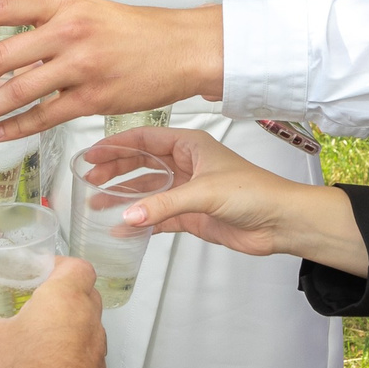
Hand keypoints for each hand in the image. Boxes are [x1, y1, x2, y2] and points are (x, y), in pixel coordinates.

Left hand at [0, 0, 219, 139]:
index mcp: (62, 4)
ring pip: (17, 90)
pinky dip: (16, 127)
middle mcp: (67, 31)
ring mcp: (81, 66)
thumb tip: (8, 40)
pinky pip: (44, 116)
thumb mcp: (89, 10)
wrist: (184, 47)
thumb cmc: (138, 31)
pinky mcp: (94, 98)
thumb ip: (50, 21)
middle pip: (0, 56)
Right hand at [0, 260, 105, 367]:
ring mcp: (97, 353)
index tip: (38, 272)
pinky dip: (69, 355)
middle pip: (85, 294)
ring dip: (65, 326)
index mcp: (66, 300)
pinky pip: (85, 356)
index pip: (79, 266)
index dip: (59, 265)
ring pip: (86, 327)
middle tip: (32, 301)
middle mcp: (89, 322)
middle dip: (60, 294)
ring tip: (33, 337)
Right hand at [96, 127, 368, 273]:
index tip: (91, 153)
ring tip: (96, 204)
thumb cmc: (253, 192)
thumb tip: (127, 216)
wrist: (280, 221)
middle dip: (114, 170)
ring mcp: (188, 190)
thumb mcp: (204, 193)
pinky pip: (158, 216)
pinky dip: (141, 221)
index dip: (116, 145)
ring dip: (123, 196)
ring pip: (147, 191)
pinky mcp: (192, 215)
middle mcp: (187, 164)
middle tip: (88, 179)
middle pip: (141, 164)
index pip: (145, 139)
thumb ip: (163, 205)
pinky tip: (122, 228)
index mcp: (191, 145)